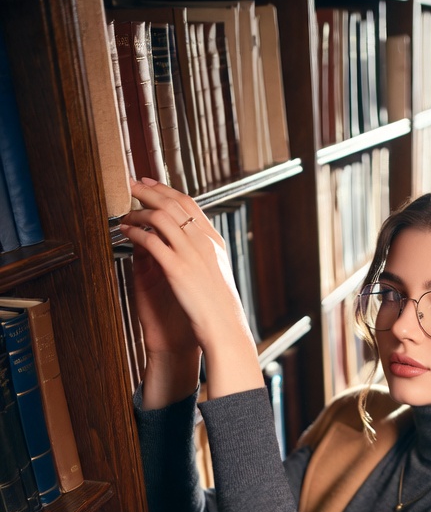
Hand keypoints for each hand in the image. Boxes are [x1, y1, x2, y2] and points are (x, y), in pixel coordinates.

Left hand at [120, 179, 255, 358]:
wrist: (224, 327)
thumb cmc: (219, 306)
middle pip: (172, 204)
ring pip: (160, 218)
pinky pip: (150, 241)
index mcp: (213, 241)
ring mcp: (190, 254)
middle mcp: (203, 242)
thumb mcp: (216, 271)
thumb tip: (187, 239)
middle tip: (131, 185)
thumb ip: (202, 252)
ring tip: (125, 213)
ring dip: (138, 212)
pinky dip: (135, 233)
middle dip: (148, 191)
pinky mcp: (176, 269)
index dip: (166, 191)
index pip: (188, 204)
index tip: (150, 184)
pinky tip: (126, 232)